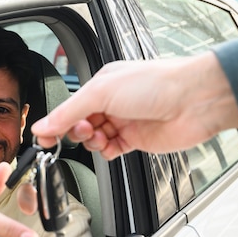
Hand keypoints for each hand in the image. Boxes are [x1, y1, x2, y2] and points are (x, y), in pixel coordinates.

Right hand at [32, 52, 237, 159]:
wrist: (194, 101)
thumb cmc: (156, 84)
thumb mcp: (101, 92)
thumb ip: (69, 112)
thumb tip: (43, 125)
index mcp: (102, 85)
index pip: (70, 107)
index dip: (56, 122)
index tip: (44, 136)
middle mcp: (113, 103)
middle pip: (80, 124)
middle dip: (77, 131)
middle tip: (83, 131)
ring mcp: (125, 122)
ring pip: (95, 140)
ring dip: (92, 142)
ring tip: (101, 137)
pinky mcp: (137, 140)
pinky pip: (112, 151)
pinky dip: (107, 152)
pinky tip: (110, 147)